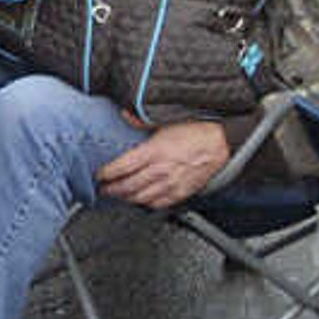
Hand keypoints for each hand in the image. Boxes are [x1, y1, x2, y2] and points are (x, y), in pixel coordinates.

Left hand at [98, 119, 233, 210]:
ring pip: (141, 197)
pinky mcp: (180, 193)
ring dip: (126, 198)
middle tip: (103, 188)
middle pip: (128, 186)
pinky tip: (139, 200)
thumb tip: (124, 114)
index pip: (123, 167)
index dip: (107, 173)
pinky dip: (145, 203)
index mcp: (155, 151)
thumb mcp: (166, 121)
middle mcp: (161, 170)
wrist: (219, 144)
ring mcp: (171, 184)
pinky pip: (158, 203)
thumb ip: (142, 120)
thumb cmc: (195, 131)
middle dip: (112, 189)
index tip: (99, 175)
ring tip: (117, 195)